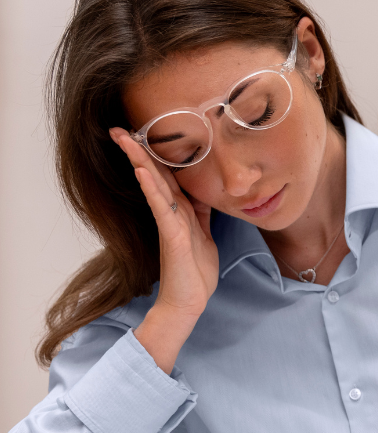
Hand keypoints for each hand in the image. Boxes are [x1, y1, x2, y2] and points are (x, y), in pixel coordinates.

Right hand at [110, 128, 219, 371]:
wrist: (190, 303)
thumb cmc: (195, 271)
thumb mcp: (204, 234)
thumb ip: (200, 212)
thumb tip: (203, 191)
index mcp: (180, 211)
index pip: (166, 176)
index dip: (154, 154)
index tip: (141, 132)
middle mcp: (171, 213)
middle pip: (154, 176)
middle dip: (138, 151)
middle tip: (118, 129)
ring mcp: (170, 224)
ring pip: (155, 186)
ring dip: (141, 162)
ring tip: (126, 140)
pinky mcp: (172, 237)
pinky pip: (161, 209)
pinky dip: (152, 189)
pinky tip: (143, 172)